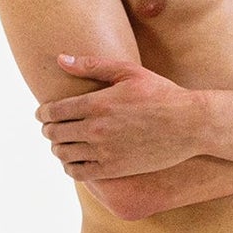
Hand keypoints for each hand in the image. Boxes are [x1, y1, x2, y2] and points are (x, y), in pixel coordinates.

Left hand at [36, 55, 206, 179]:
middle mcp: (96, 129)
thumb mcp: (129, 71)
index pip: (53, 111)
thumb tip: (60, 59)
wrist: (190, 124)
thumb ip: (92, 65)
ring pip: (63, 154)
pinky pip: (79, 173)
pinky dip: (70, 167)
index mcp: (97, 103)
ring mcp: (105, 152)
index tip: (42, 113)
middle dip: (48, 130)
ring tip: (63, 143)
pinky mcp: (114, 169)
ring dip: (58, 148)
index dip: (43, 113)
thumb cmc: (161, 94)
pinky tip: (75, 160)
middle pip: (54, 133)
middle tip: (51, 127)